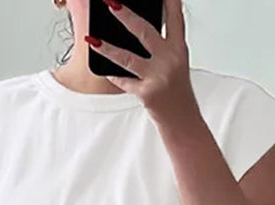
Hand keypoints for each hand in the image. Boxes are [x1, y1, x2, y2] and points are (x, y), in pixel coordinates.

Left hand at [86, 0, 197, 124]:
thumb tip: (138, 28)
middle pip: (145, 32)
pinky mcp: (147, 93)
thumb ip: (163, 46)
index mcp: (179, 50)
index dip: (169, 2)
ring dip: (107, 48)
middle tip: (110, 3)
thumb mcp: (176, 65)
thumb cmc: (177, 92)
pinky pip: (124, 81)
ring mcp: (158, 77)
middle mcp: (170, 60)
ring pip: (127, 58)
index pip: (175, 18)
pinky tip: (103, 70)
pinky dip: (113, 76)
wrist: (182, 121)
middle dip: (126, 16)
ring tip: (92, 39)